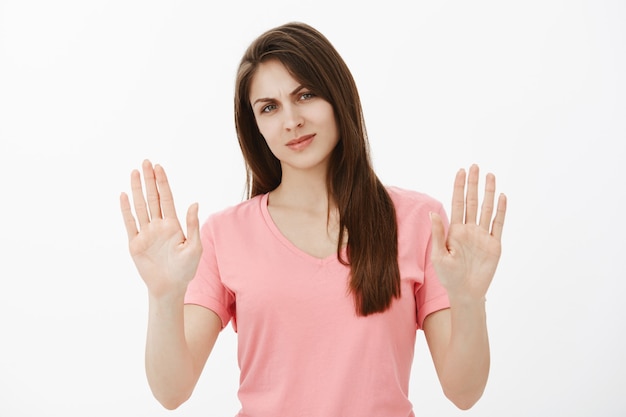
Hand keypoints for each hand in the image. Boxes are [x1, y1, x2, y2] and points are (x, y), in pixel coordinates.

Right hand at [120, 160, 201, 297]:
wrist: (170, 288)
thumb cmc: (185, 270)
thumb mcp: (194, 247)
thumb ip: (192, 225)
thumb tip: (194, 203)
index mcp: (173, 225)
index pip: (166, 198)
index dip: (162, 183)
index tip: (159, 167)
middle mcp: (158, 226)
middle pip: (152, 198)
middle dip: (149, 180)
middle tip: (145, 162)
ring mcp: (146, 233)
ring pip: (140, 207)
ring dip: (137, 189)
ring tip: (134, 172)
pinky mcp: (135, 243)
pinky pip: (130, 223)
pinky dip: (126, 210)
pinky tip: (124, 196)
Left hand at [430, 165, 506, 301]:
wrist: (465, 293)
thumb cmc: (448, 276)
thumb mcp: (439, 255)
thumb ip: (438, 234)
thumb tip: (432, 213)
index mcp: (455, 231)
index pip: (457, 203)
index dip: (459, 187)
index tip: (461, 171)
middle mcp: (470, 230)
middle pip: (472, 202)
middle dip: (473, 184)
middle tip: (475, 167)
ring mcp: (483, 236)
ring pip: (486, 209)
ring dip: (488, 193)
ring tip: (490, 176)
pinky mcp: (495, 245)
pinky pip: (498, 225)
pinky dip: (500, 211)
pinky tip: (501, 197)